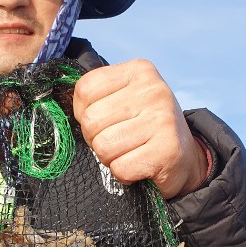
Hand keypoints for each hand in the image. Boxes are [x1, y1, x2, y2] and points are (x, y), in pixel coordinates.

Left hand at [73, 59, 208, 197]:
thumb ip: (97, 96)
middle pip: (91, 121)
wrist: (185, 158)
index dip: (84, 112)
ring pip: (103, 147)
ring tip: (130, 153)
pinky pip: (120, 168)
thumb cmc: (144, 127)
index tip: (105, 121)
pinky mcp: (167, 151)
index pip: (85, 89)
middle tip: (119, 141)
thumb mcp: (124, 99)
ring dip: (110, 159)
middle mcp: (154, 90)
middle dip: (96, 139)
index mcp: (139, 71)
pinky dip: (125, 175)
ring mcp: (163, 120)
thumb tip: (60, 102)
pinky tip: (140, 166)